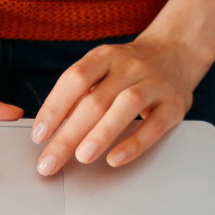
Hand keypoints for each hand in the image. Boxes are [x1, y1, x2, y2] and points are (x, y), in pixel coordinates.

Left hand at [31, 35, 214, 174]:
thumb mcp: (103, 70)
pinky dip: (134, 144)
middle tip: (50, 161)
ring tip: (81, 158)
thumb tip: (49, 130)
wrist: (176, 53)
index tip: (38, 135)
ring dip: (101, 134)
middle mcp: (130, 66)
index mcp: (105, 56)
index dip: (54, 108)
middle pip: (96, 100)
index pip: (75, 79)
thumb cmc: (128, 70)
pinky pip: (155, 125)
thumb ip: (79, 95)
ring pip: (126, 107)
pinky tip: (115, 159)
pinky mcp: (175, 104)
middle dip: (69, 135)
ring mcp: (155, 83)